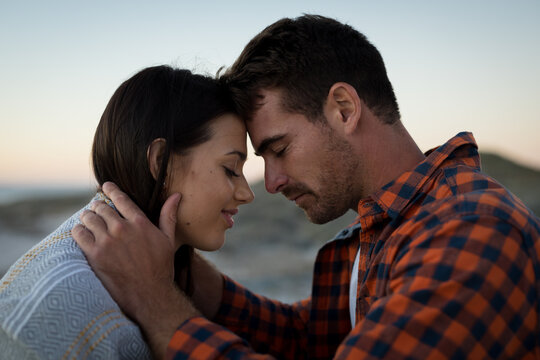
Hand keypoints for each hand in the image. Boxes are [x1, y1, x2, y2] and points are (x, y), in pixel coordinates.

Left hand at [72, 182, 199, 356]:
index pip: (120, 198)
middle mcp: (122, 229)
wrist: (150, 295)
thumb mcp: (168, 240)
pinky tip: (81, 233)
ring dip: (87, 217)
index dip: (111, 190)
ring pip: (88, 218)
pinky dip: (78, 231)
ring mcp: (107, 241)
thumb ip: (168, 215)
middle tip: (96, 209)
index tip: (105, 186)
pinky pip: (79, 234)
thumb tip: (176, 195)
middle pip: (102, 208)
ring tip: (87, 219)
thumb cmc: (162, 268)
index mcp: (140, 223)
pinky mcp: (95, 255)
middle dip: (98, 206)